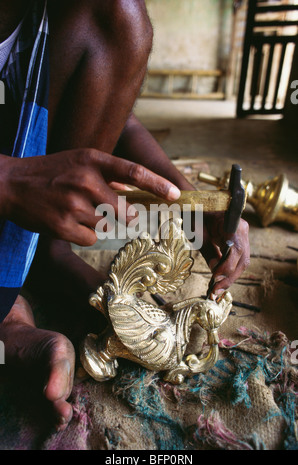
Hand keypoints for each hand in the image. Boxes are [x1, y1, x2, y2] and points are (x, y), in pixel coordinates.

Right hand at [0, 149, 180, 245]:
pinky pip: (91, 238)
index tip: (176, 195)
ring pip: (106, 226)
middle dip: (126, 216)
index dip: (158, 185)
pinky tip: (68, 222)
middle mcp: (85, 180)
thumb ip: (107, 173)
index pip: (133, 172)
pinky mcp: (63, 226)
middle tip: (115, 213)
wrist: (12, 184)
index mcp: (92, 159)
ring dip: (97, 223)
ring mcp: (73, 204)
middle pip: (125, 211)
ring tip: (76, 210)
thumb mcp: (79, 161)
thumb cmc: (50, 172)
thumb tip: (134, 189)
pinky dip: (84, 234)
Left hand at [200, 213, 249, 297]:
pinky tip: (220, 283)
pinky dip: (229, 272)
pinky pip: (237, 259)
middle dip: (229, 278)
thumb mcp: (198, 234)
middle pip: (242, 259)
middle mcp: (242, 229)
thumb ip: (209, 253)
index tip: (215, 279)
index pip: (236, 250)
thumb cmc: (194, 215)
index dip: (227, 267)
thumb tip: (216, 272)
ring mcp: (242, 235)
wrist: (195, 203)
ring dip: (230, 278)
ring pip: (242, 262)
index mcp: (232, 223)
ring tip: (217, 291)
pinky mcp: (239, 241)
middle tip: (215, 292)